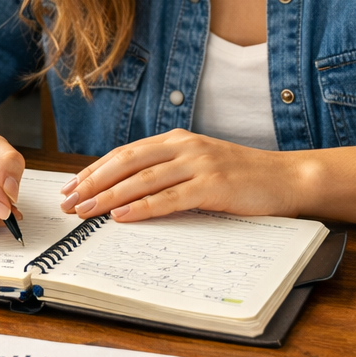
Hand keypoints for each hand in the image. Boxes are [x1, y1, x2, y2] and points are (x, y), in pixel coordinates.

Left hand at [59, 129, 300, 221]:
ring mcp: (199, 164)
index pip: (126, 152)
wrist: (287, 179)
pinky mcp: (213, 185)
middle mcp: (185, 146)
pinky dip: (141, 207)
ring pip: (142, 179)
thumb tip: (129, 193)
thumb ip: (170, 172)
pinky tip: (120, 216)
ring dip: (108, 195)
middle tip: (68, 200)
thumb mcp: (201, 165)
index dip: (95, 168)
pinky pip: (169, 197)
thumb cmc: (243, 178)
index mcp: (178, 139)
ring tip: (85, 210)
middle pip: (127, 161)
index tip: (72, 185)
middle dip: (93, 181)